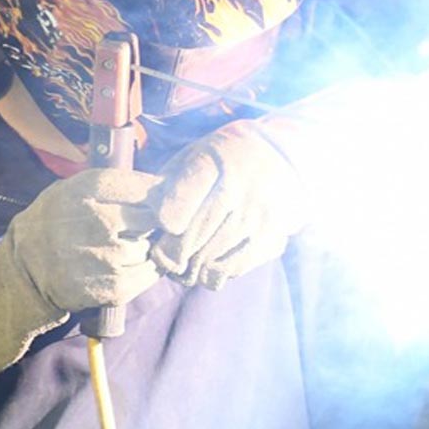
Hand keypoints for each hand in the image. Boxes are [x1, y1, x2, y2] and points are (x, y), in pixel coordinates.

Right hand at [9, 168, 163, 309]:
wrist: (25, 269)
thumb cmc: (57, 221)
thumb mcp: (75, 187)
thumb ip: (117, 184)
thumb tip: (167, 185)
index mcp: (89, 189)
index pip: (147, 187)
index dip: (158, 194)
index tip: (156, 198)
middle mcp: (100, 220)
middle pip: (156, 217)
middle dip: (153, 220)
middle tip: (139, 224)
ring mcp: (108, 256)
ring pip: (153, 246)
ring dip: (146, 246)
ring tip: (123, 245)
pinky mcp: (114, 287)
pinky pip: (150, 273)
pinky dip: (145, 268)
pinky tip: (125, 264)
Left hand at [150, 119, 309, 289]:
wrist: (283, 157)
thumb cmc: (224, 159)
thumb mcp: (194, 155)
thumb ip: (169, 183)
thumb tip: (144, 218)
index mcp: (214, 161)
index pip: (181, 201)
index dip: (167, 220)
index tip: (165, 225)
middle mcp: (239, 187)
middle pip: (192, 236)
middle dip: (172, 253)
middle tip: (165, 257)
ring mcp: (258, 215)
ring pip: (210, 257)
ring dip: (191, 268)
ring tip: (184, 266)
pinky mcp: (272, 236)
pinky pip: (233, 268)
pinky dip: (215, 274)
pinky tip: (209, 266)